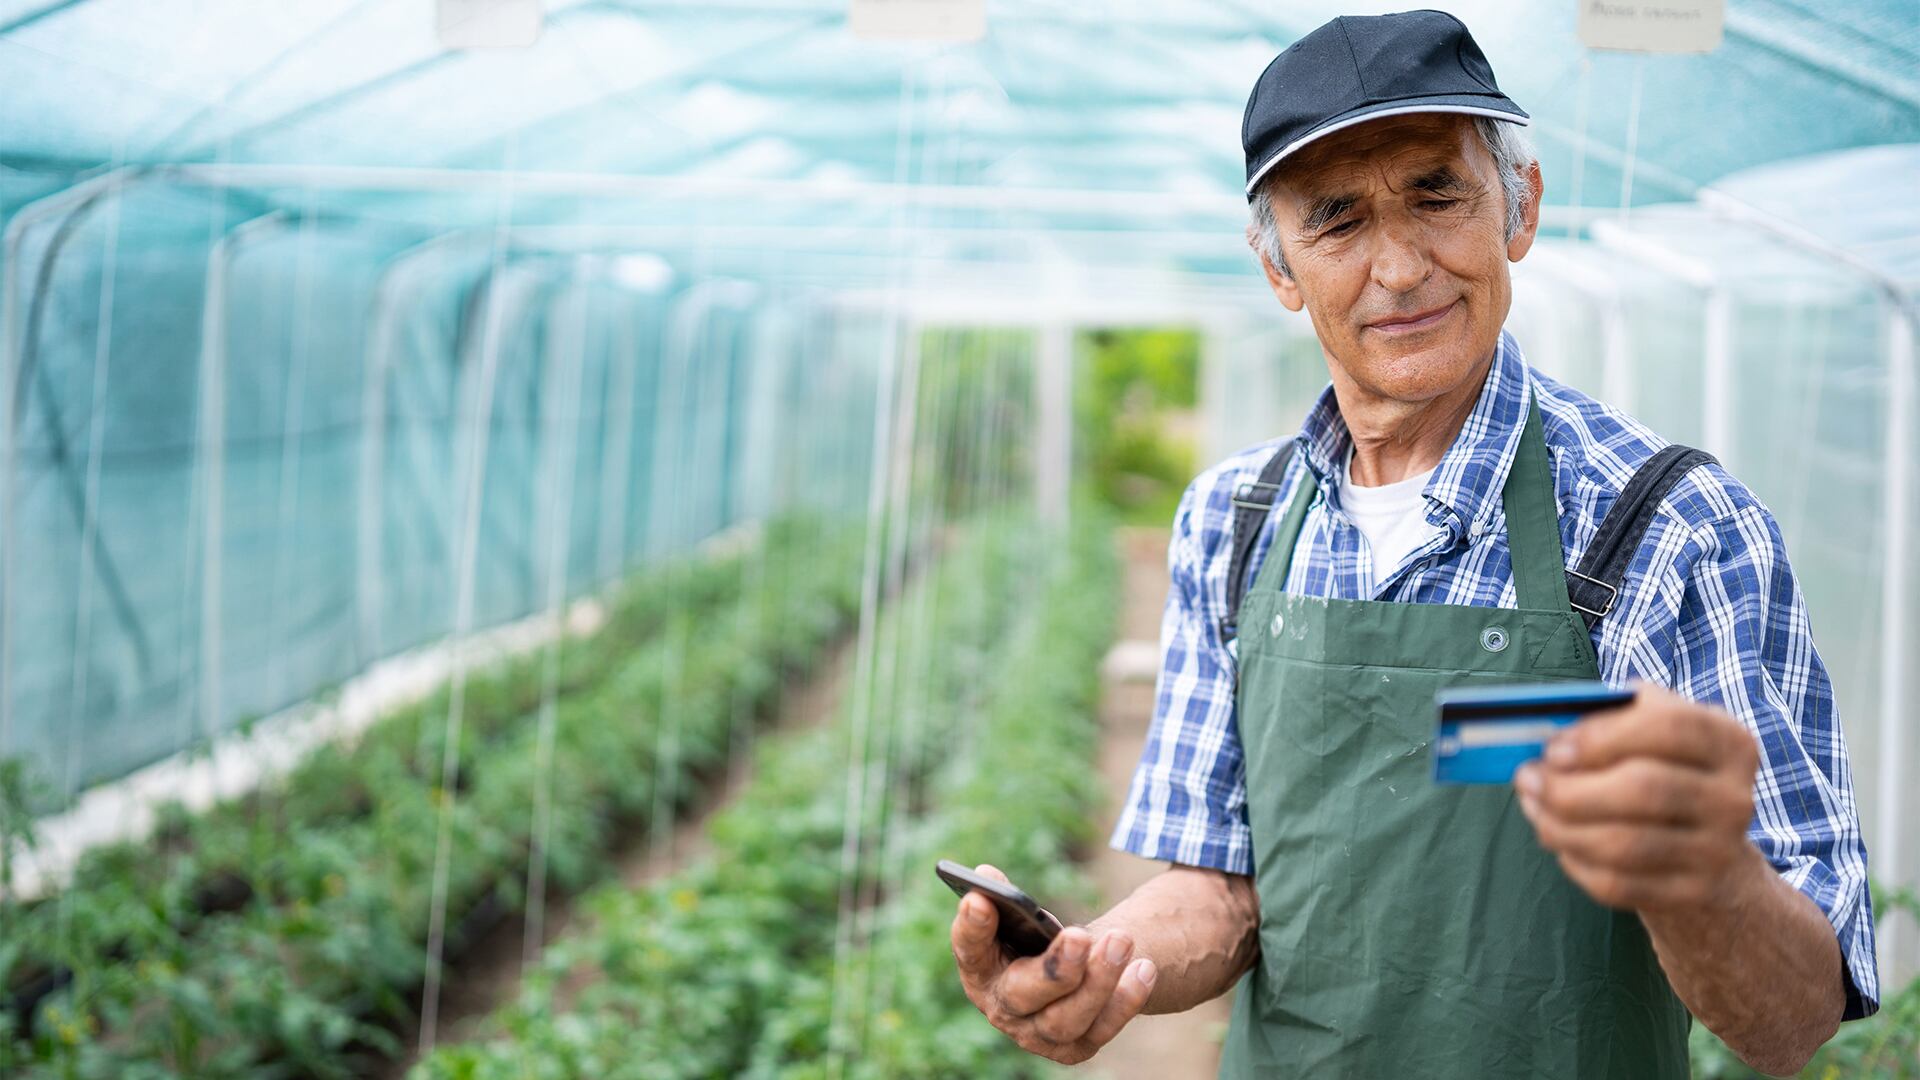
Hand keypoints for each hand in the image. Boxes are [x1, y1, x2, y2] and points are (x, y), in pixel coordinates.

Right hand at [948, 864, 1157, 1063]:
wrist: (1067, 979)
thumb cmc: (1035, 941)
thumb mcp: (1020, 919)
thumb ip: (1005, 897)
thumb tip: (985, 875)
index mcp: (979, 969)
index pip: (969, 950)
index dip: (971, 927)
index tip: (979, 898)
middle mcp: (1002, 1009)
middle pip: (1023, 994)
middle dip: (1055, 967)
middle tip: (1081, 936)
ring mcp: (1037, 1035)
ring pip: (1066, 1018)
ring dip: (1099, 981)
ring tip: (1122, 942)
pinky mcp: (1073, 1048)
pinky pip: (1101, 1029)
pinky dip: (1125, 1001)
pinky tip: (1144, 969)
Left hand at [1515, 683, 1764, 912]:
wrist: (1706, 845)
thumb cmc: (1660, 769)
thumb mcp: (1649, 731)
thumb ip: (1609, 718)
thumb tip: (1550, 732)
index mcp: (1728, 741)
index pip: (1670, 727)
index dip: (1602, 736)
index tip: (1554, 748)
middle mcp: (1734, 797)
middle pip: (1644, 789)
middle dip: (1570, 786)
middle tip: (1528, 778)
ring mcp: (1719, 851)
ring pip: (1624, 844)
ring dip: (1561, 826)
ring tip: (1534, 808)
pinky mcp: (1693, 893)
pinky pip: (1618, 883)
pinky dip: (1575, 861)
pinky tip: (1560, 841)